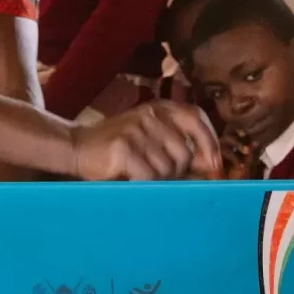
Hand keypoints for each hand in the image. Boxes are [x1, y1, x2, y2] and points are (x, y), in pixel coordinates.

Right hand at [70, 102, 222, 180]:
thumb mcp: (149, 137)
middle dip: (177, 172)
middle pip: (185, 152)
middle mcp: (150, 115)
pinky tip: (129, 179)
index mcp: (159, 108)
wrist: (77, 147)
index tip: (215, 164)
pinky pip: (148, 176)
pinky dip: (142, 184)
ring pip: (167, 168)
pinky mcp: (124, 147)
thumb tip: (211, 165)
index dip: (210, 141)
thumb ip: (178, 145)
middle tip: (159, 176)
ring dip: (157, 180)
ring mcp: (136, 130)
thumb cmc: (119, 147)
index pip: (196, 117)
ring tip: (139, 175)